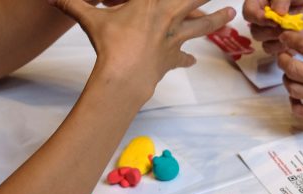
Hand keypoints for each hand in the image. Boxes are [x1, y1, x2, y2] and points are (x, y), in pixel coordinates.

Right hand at [51, 0, 234, 100]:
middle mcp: (167, 17)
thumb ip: (72, 3)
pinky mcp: (171, 58)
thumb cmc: (108, 45)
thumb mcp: (89, 19)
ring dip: (217, 20)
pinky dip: (187, 59)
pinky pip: (182, 57)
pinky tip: (193, 61)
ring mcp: (173, 38)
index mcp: (150, 2)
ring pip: (200, 26)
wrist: (124, 77)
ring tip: (231, 13)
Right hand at [244, 0, 302, 53]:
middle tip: (284, 27)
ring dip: (277, 41)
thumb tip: (277, 12)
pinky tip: (293, 42)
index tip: (274, 20)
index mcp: (258, 3)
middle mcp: (262, 19)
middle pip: (255, 31)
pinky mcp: (282, 43)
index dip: (258, 18)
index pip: (248, 13)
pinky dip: (283, 49)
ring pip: (264, 44)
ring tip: (290, 33)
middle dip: (270, 31)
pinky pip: (276, 52)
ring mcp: (271, 33)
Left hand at [278, 33, 302, 124]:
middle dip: (283, 59)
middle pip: (291, 69)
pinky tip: (297, 97)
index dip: (289, 39)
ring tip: (292, 75)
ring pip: (293, 89)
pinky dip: (295, 105)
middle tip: (285, 56)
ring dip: (287, 79)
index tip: (286, 38)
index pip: (302, 46)